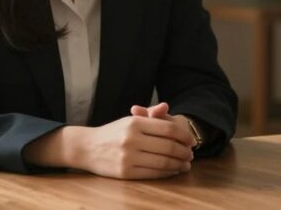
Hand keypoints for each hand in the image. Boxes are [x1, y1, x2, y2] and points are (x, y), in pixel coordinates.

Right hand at [78, 110, 195, 179]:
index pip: (168, 128)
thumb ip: (150, 114)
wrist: (88, 147)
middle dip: (184, 151)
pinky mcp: (125, 173)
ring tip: (186, 164)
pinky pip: (153, 173)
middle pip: (168, 146)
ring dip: (179, 164)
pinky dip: (167, 173)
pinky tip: (173, 170)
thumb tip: (166, 107)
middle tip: (191, 154)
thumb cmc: (114, 132)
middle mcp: (132, 139)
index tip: (192, 140)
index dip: (184, 135)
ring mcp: (128, 157)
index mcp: (135, 123)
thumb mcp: (130, 119)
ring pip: (163, 162)